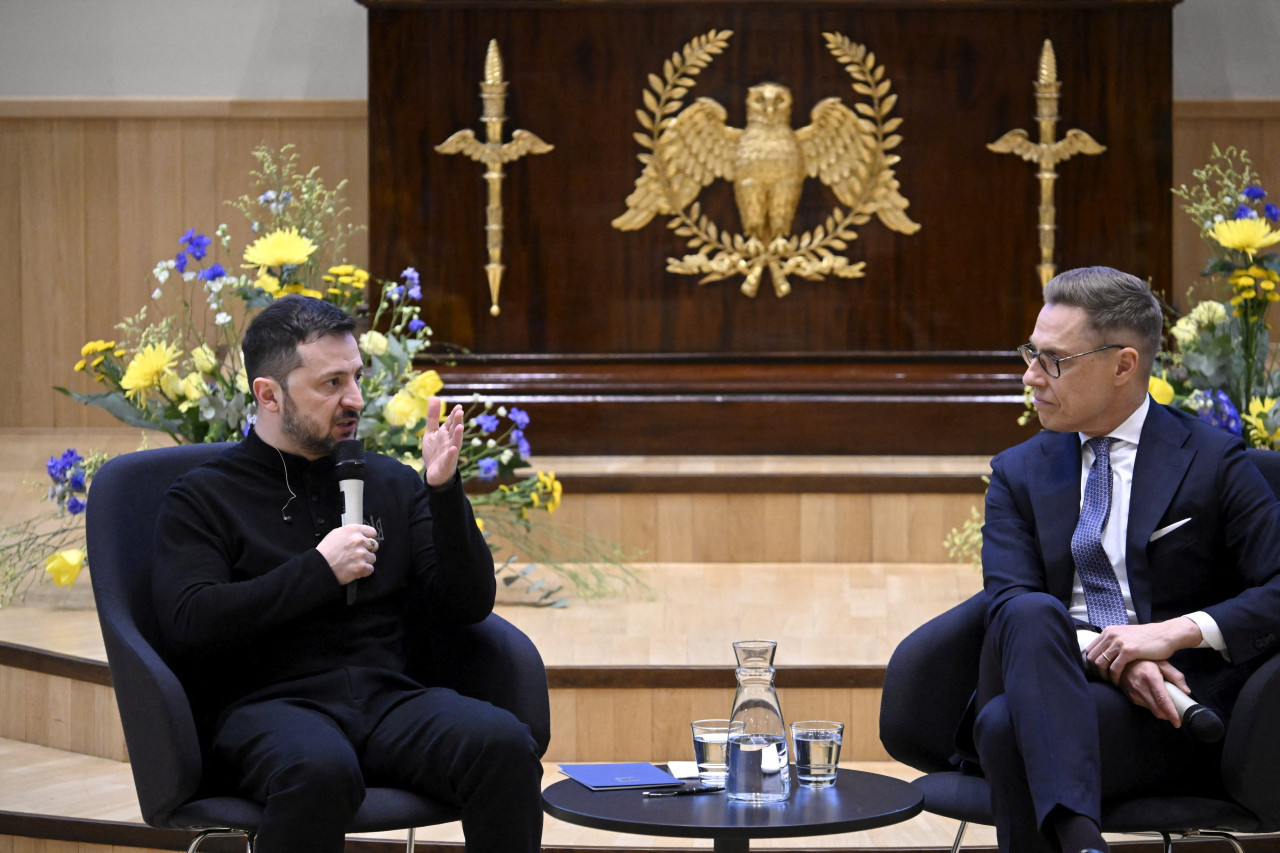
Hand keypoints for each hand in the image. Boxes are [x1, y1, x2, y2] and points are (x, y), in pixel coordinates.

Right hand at [317, 524, 379, 585]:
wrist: (319, 567)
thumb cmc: (325, 551)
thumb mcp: (336, 534)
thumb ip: (350, 533)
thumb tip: (359, 534)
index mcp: (353, 530)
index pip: (372, 532)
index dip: (369, 538)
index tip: (367, 542)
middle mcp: (359, 541)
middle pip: (374, 545)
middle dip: (367, 550)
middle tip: (358, 554)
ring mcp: (361, 554)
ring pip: (372, 558)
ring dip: (365, 561)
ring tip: (353, 562)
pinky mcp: (361, 567)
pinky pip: (370, 569)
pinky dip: (364, 571)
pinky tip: (354, 569)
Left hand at [421, 399, 462, 487]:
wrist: (434, 473)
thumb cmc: (435, 452)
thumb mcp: (431, 432)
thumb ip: (433, 417)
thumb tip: (434, 398)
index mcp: (446, 434)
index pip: (451, 422)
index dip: (454, 415)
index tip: (458, 407)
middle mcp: (450, 442)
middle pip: (454, 430)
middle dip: (457, 421)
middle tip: (460, 412)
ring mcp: (449, 453)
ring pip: (455, 442)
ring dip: (457, 435)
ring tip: (459, 427)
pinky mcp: (446, 463)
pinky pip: (450, 458)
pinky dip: (452, 453)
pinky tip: (453, 448)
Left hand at [1083, 617, 1202, 679]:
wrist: (1166, 634)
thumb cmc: (1148, 638)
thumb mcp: (1126, 636)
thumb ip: (1114, 642)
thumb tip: (1104, 652)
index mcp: (1109, 631)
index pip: (1089, 649)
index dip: (1089, 663)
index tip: (1095, 673)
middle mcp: (1111, 635)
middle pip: (1091, 657)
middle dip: (1094, 671)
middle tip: (1101, 680)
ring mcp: (1118, 642)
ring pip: (1100, 663)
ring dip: (1103, 676)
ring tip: (1109, 682)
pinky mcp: (1128, 650)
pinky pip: (1114, 668)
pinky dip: (1114, 677)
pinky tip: (1118, 682)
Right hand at [1116, 659, 1190, 725]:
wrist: (1121, 660)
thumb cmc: (1144, 660)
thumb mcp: (1162, 662)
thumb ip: (1175, 676)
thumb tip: (1186, 691)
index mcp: (1150, 677)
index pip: (1162, 700)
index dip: (1171, 713)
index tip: (1178, 722)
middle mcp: (1141, 687)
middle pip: (1157, 710)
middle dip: (1169, 717)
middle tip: (1179, 716)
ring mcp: (1134, 693)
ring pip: (1152, 710)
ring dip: (1162, 712)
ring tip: (1168, 705)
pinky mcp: (1131, 697)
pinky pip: (1146, 706)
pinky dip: (1154, 706)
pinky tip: (1157, 699)